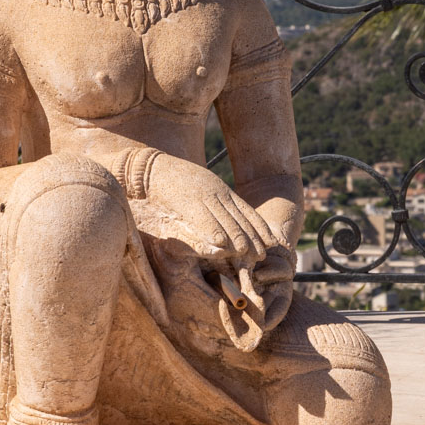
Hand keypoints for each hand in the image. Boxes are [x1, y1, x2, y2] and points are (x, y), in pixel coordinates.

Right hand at [145, 158, 278, 271]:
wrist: (152, 168)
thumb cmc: (176, 181)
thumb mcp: (203, 189)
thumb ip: (216, 204)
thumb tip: (227, 225)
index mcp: (222, 191)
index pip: (247, 211)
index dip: (260, 228)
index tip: (271, 242)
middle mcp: (217, 194)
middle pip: (240, 218)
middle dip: (253, 238)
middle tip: (262, 255)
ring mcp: (204, 197)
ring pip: (225, 220)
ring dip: (237, 238)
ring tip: (247, 253)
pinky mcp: (187, 201)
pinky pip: (203, 219)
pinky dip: (212, 231)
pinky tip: (221, 244)